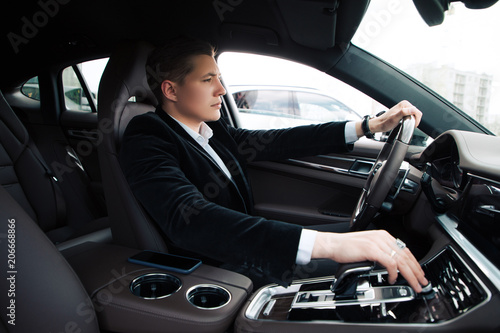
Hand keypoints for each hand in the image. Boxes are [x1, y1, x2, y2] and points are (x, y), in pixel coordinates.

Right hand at [311, 229, 427, 292]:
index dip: (414, 263)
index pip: (405, 250)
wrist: (333, 244)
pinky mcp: (372, 249)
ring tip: (413, 284)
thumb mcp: (368, 247)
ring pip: (401, 261)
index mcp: (383, 235)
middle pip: (406, 256)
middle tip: (422, 282)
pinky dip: (394, 273)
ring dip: (410, 275)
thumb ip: (380, 252)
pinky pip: (390, 263)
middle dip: (416, 271)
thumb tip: (392, 265)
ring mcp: (378, 243)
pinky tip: (393, 279)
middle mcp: (383, 237)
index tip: (419, 273)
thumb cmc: (346, 247)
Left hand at [369, 100, 422, 132]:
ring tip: (404, 123)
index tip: (411, 125)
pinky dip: (409, 120)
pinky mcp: (402, 112)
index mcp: (404, 104)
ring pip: (414, 115)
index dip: (416, 120)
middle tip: (406, 124)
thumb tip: (413, 109)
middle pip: (416, 113)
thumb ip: (403, 112)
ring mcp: (404, 108)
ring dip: (412, 121)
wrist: (379, 124)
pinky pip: (410, 116)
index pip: (417, 112)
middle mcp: (404, 105)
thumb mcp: (395, 118)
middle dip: (414, 120)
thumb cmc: (385, 122)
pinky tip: (404, 122)